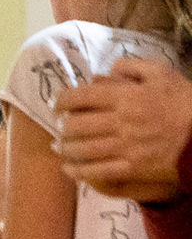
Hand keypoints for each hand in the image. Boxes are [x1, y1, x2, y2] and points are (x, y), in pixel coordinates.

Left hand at [55, 57, 191, 201]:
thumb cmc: (182, 101)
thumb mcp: (162, 74)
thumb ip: (132, 67)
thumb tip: (101, 73)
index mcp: (127, 96)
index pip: (82, 97)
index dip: (63, 101)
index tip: (58, 105)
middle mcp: (121, 121)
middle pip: (76, 126)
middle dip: (63, 127)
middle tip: (61, 128)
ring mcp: (124, 146)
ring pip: (81, 150)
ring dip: (65, 149)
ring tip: (62, 147)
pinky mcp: (129, 167)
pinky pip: (94, 171)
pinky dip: (76, 171)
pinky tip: (69, 169)